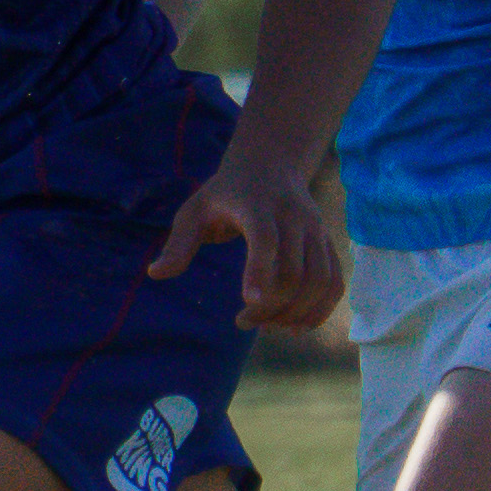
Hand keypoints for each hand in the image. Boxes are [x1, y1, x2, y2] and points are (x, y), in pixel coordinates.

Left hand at [145, 140, 347, 332]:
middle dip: (271, 306)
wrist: (271, 164)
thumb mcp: (196, 209)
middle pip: (294, 271)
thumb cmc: (226, 193)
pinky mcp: (328, 243)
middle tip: (244, 321)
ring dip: (297, 312)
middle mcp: (294, 217)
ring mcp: (316, 230)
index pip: (265, 239)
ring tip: (270, 326)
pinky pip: (335, 281)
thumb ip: (179, 242)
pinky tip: (298, 326)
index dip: (259, 270)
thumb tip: (155, 274)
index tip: (247, 302)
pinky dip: (321, 308)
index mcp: (258, 205)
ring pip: (320, 280)